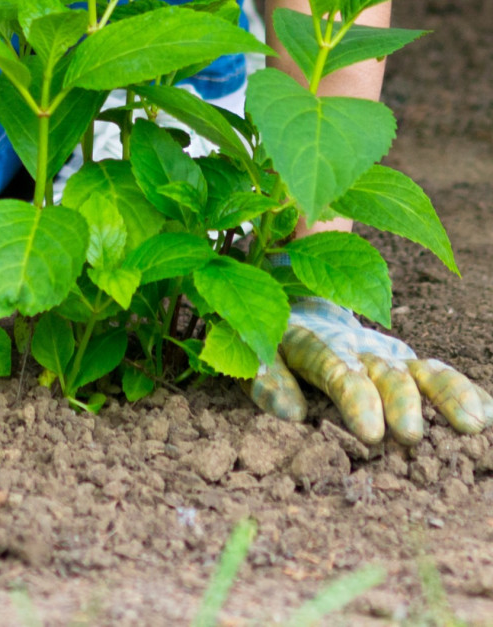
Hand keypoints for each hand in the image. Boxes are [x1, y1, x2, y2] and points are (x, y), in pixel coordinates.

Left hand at [249, 298, 492, 444]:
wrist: (300, 291)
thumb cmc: (275, 337)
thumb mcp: (259, 351)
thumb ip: (268, 378)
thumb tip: (291, 413)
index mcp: (317, 345)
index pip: (338, 370)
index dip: (356, 398)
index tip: (371, 432)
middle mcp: (359, 349)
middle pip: (385, 373)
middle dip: (401, 403)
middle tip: (412, 436)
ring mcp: (388, 356)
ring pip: (421, 372)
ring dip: (446, 396)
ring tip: (473, 425)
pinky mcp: (406, 363)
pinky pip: (438, 376)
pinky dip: (465, 392)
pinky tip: (488, 415)